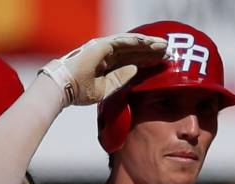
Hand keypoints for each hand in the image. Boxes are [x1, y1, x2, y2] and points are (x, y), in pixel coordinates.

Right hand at [39, 33, 167, 105]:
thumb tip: (136, 71)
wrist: (64, 88)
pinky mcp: (102, 45)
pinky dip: (136, 41)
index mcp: (110, 65)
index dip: (149, 61)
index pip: (133, 61)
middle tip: (170, 52)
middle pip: (136, 50)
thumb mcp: (107, 88)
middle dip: (153, 51)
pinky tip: (149, 42)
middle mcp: (109, 54)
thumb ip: (121, 79)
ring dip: (148, 44)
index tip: (164, 63)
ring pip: (132, 44)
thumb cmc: (80, 91)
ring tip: (164, 46)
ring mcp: (105, 48)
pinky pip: (123, 41)